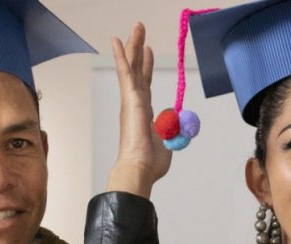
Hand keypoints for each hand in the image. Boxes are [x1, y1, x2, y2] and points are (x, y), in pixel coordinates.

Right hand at [107, 22, 171, 197]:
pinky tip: (117, 41)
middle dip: (137, 50)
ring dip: (132, 45)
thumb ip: (172, 129)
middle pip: (137, 71)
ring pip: (131, 66)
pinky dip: (121, 56)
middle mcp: (135, 104)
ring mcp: (131, 100)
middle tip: (139, 31)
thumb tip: (173, 116)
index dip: (146, 67)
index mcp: (144, 113)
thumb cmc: (150, 163)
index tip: (147, 53)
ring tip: (136, 26)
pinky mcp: (130, 99)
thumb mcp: (169, 141)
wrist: (140, 169)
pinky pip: (125, 73)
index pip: (145, 84)